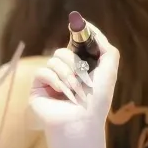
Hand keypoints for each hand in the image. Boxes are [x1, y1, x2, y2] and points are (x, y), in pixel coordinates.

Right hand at [28, 19, 118, 136]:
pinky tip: (61, 93)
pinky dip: (54, 80)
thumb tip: (91, 29)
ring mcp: (51, 80)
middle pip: (64, 50)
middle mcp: (66, 72)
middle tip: (83, 78)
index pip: (76, 45)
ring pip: (54, 59)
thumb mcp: (109, 72)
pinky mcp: (38, 88)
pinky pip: (43, 71)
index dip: (77, 36)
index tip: (77, 25)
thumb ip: (107, 49)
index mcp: (82, 68)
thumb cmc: (97, 101)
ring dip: (67, 74)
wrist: (81, 123)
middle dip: (75, 62)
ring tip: (74, 91)